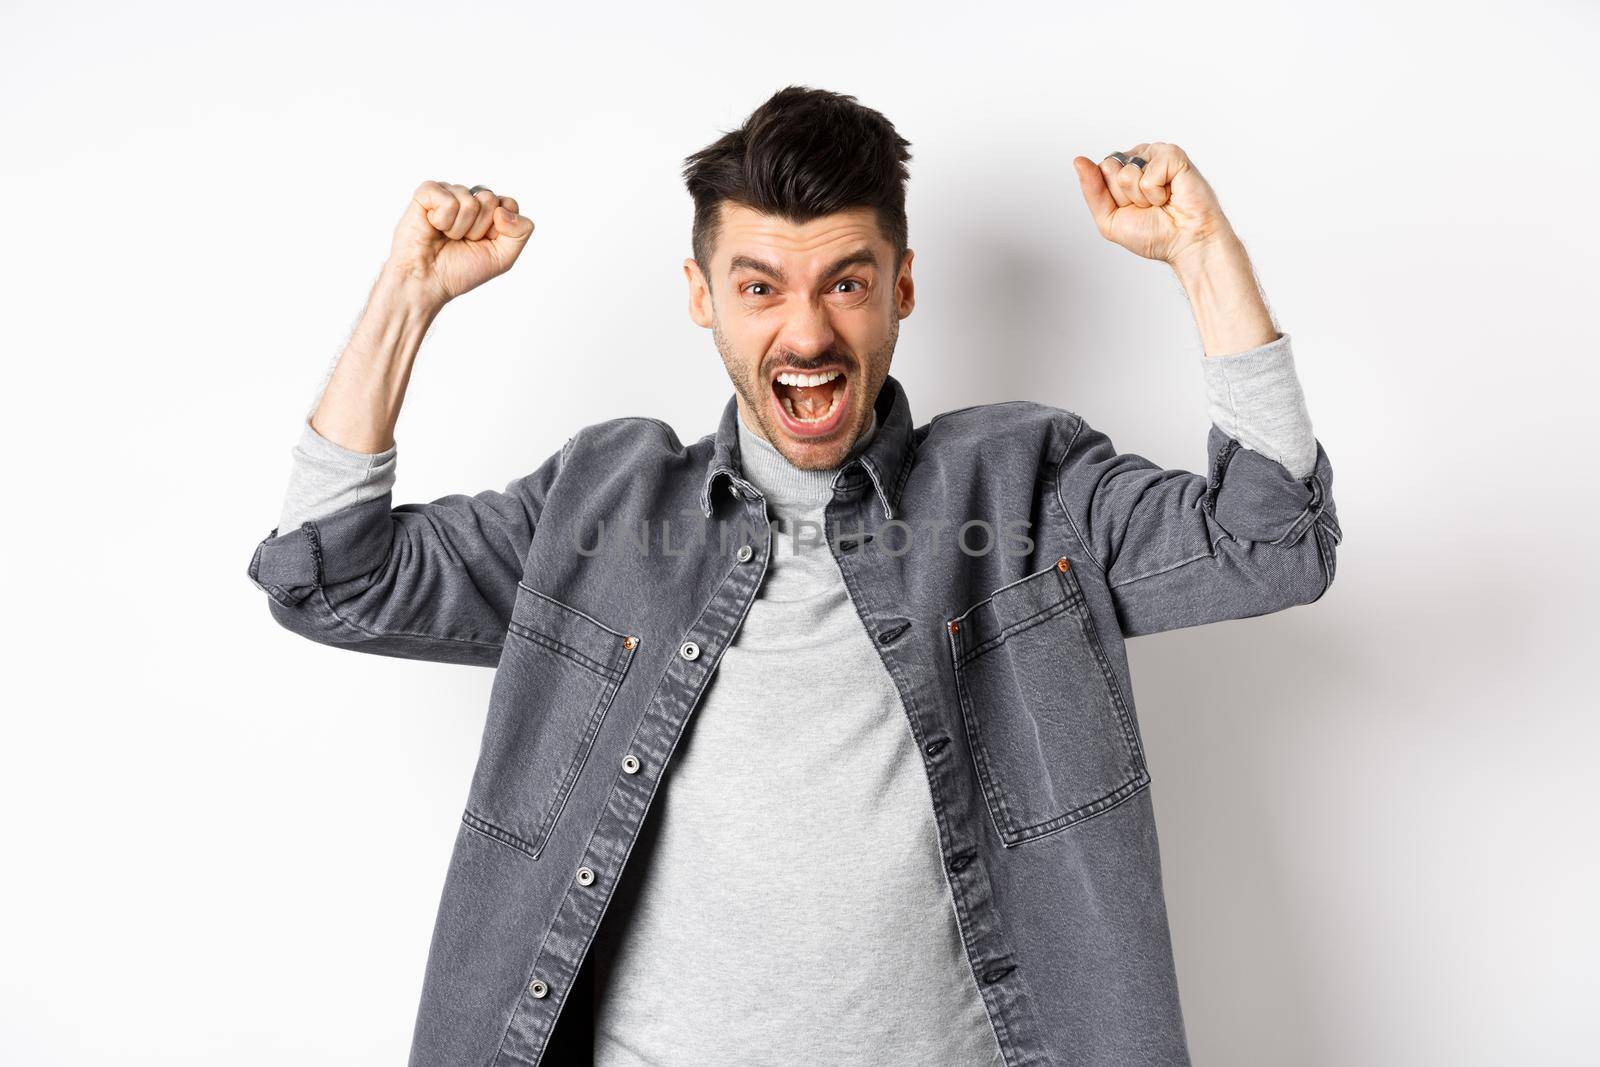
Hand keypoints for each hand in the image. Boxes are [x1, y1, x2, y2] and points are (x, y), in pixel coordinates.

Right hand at [386, 180, 535, 307]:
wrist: (427, 281)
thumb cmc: (460, 270)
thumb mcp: (503, 257)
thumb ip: (520, 231)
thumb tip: (503, 209)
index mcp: (488, 211)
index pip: (509, 204)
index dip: (499, 229)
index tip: (482, 243)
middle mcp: (469, 199)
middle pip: (490, 199)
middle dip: (478, 228)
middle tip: (461, 241)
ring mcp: (448, 193)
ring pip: (470, 201)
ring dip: (459, 228)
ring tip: (446, 236)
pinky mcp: (427, 193)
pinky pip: (448, 200)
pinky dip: (442, 220)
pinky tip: (433, 226)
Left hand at [1071, 143, 1232, 265]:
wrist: (1184, 243)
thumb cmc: (1153, 233)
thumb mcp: (1109, 219)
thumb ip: (1092, 190)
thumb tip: (1079, 161)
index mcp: (1122, 169)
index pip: (1098, 173)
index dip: (1112, 198)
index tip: (1132, 209)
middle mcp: (1138, 158)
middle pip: (1108, 168)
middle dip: (1124, 196)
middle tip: (1146, 206)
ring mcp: (1156, 154)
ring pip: (1126, 173)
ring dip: (1141, 197)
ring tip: (1160, 202)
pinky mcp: (1173, 156)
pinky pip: (1148, 175)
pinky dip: (1157, 193)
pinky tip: (1170, 195)